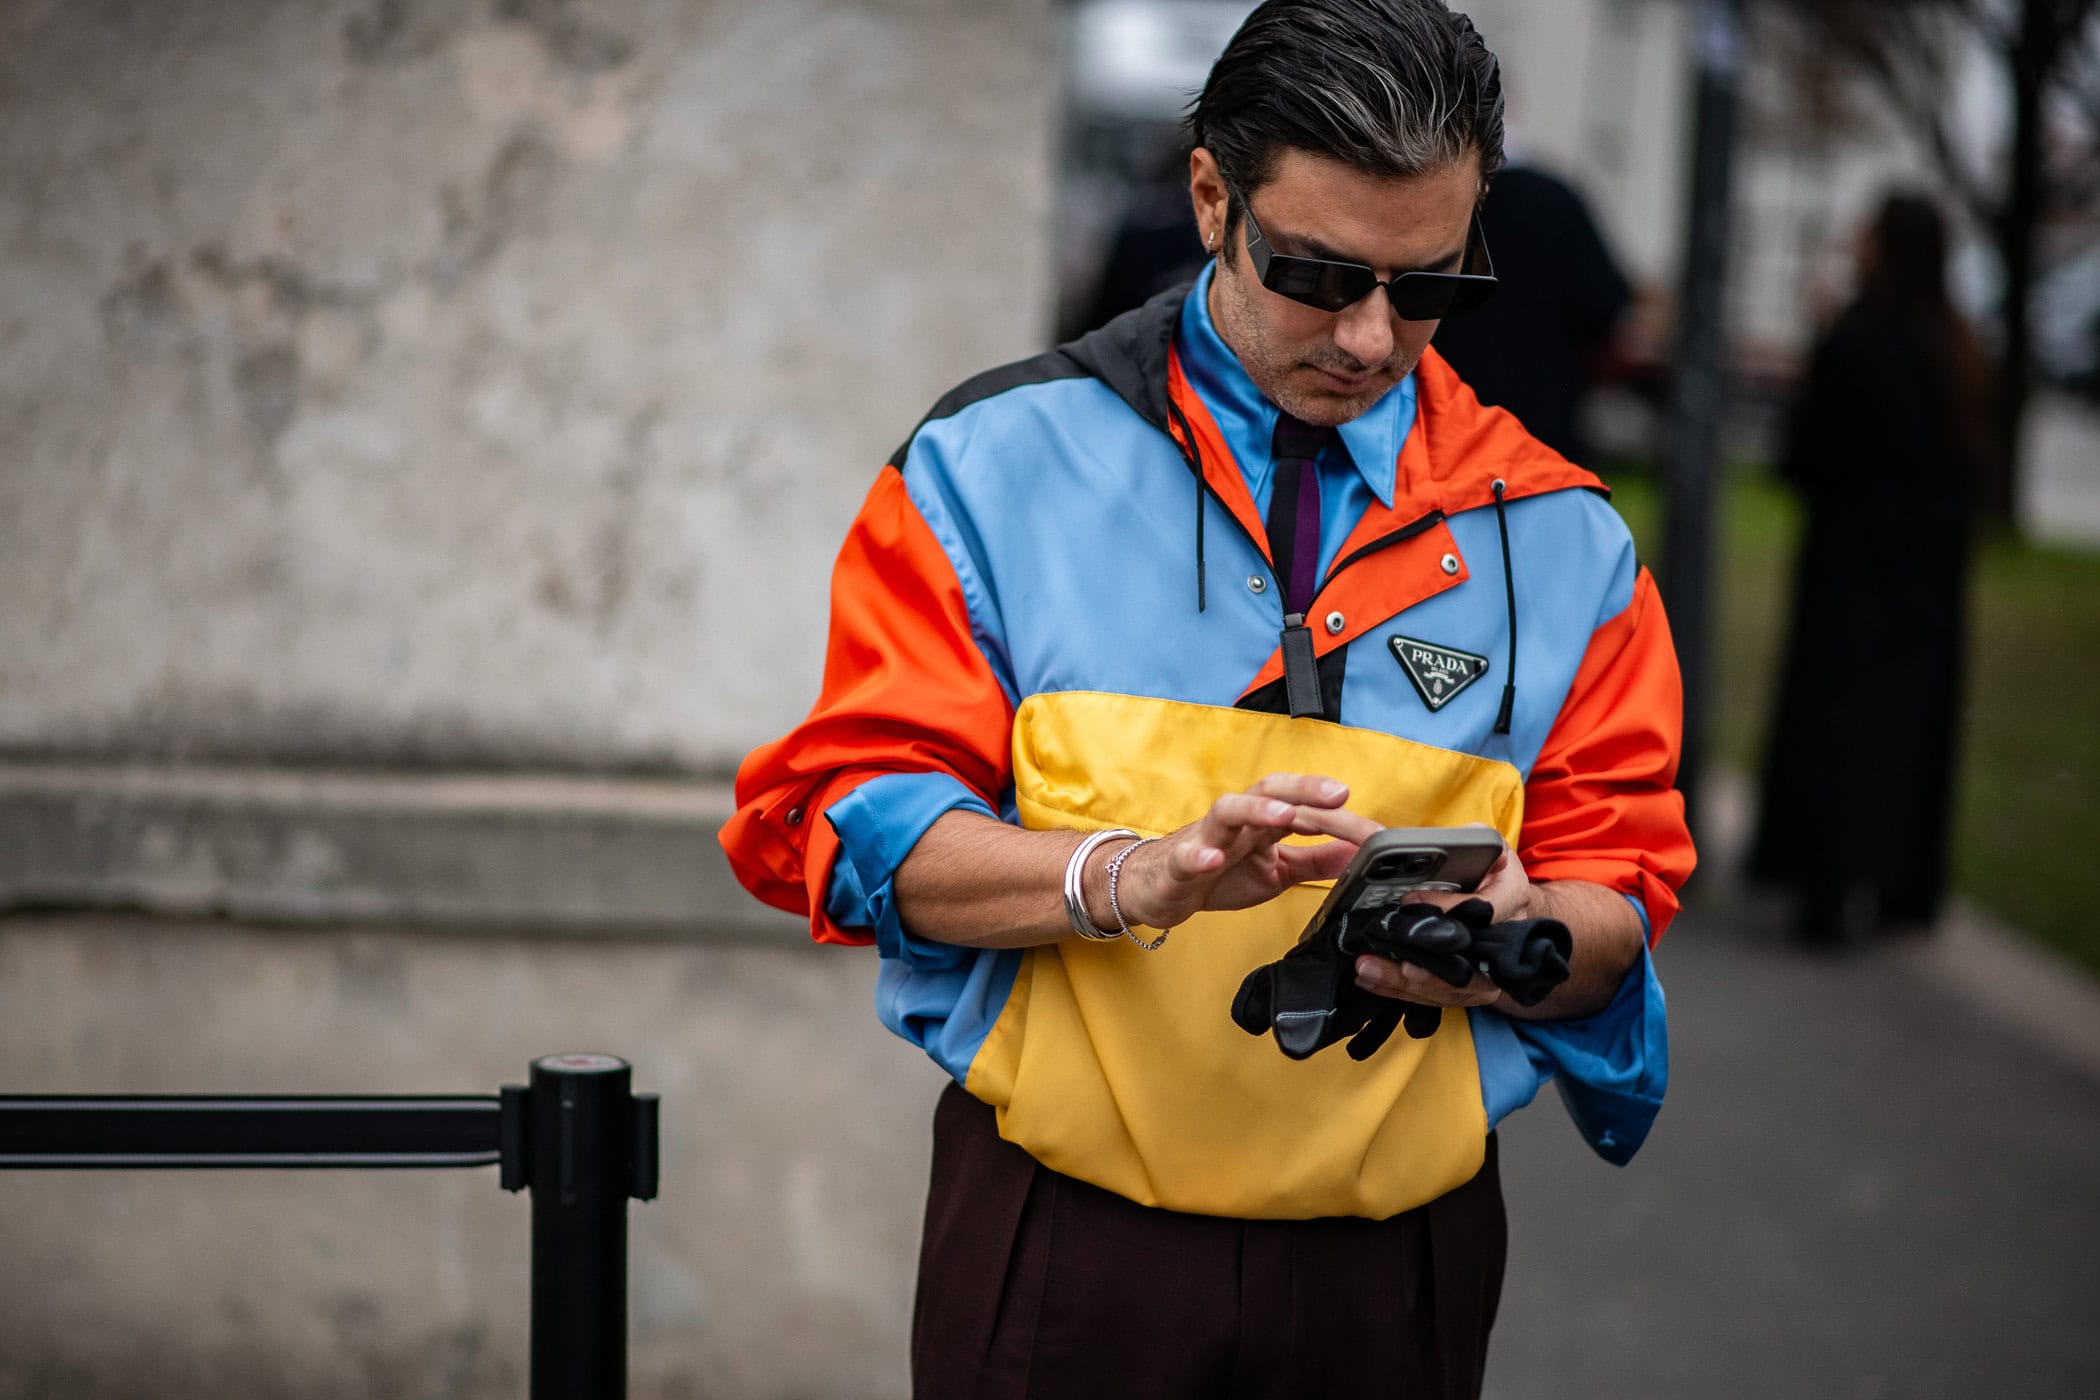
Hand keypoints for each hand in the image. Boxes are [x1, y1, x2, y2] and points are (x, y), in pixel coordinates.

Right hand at [1107, 774, 1371, 930]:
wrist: (1158, 888)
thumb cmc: (1218, 873)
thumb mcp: (1278, 870)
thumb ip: (1317, 861)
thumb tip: (1360, 854)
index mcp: (1264, 822)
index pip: (1306, 808)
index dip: (1342, 818)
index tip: (1376, 832)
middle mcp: (1238, 821)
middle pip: (1271, 790)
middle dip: (1305, 790)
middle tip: (1340, 795)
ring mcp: (1207, 837)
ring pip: (1229, 809)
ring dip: (1257, 809)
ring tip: (1284, 816)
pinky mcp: (1179, 863)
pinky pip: (1188, 855)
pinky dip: (1200, 855)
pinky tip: (1211, 859)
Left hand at [1352, 831, 1533, 1006]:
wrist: (1511, 909)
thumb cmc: (1493, 873)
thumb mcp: (1488, 846)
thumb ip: (1472, 839)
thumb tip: (1456, 835)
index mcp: (1511, 896)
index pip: (1482, 908)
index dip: (1446, 906)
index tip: (1409, 899)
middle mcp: (1504, 940)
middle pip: (1463, 962)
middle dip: (1423, 965)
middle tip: (1385, 959)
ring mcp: (1489, 971)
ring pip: (1446, 987)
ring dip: (1403, 982)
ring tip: (1368, 968)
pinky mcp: (1470, 989)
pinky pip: (1435, 997)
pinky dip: (1400, 991)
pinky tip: (1371, 980)